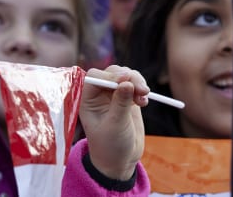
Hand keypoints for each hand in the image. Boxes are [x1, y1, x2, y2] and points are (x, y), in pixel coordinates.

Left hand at [79, 65, 149, 180]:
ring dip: (137, 81)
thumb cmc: (111, 146)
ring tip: (144, 97)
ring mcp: (113, 95)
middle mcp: (99, 94)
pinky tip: (144, 101)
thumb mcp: (116, 126)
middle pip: (112, 73)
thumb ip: (121, 104)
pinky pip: (134, 83)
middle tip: (142, 90)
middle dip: (128, 77)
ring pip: (125, 75)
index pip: (95, 77)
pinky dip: (141, 88)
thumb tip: (127, 83)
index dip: (110, 76)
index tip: (126, 81)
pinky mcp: (127, 98)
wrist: (121, 159)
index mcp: (88, 100)